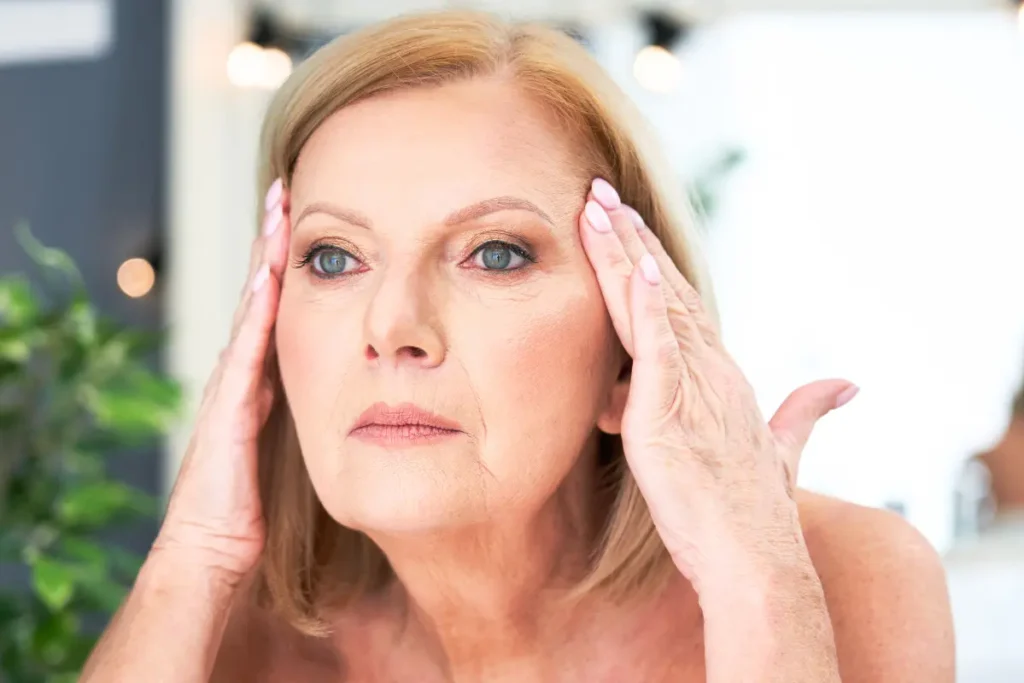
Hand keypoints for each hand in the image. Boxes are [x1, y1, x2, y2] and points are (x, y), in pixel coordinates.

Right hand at [153, 179, 290, 579]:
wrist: (213, 548)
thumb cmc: (252, 504)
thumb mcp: (291, 444)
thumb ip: (308, 411)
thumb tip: (353, 390)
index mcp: (260, 379)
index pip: (276, 308)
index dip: (290, 265)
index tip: (308, 220)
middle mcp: (241, 373)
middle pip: (261, 294)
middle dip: (274, 243)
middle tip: (288, 190)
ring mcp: (230, 385)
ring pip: (252, 309)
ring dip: (266, 259)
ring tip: (278, 210)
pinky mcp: (228, 407)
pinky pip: (246, 350)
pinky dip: (258, 311)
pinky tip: (271, 276)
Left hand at [579, 178, 858, 582]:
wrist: (756, 558)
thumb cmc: (754, 513)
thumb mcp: (778, 452)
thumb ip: (805, 412)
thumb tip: (844, 385)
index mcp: (724, 378)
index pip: (684, 307)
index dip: (656, 264)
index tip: (630, 226)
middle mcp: (712, 371)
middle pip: (666, 292)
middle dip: (632, 240)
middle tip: (602, 194)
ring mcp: (694, 387)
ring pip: (655, 306)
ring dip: (625, 255)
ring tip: (598, 208)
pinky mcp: (672, 412)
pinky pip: (659, 348)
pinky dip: (648, 307)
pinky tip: (638, 270)